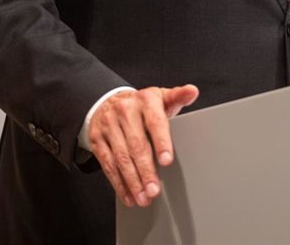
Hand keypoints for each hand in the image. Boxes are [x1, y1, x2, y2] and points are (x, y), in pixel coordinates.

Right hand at [87, 84, 199, 207]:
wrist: (108, 102)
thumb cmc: (142, 105)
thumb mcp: (160, 97)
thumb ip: (178, 97)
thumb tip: (192, 91)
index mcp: (145, 100)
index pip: (155, 122)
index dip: (161, 142)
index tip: (167, 161)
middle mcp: (125, 111)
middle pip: (136, 145)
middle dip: (146, 170)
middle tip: (154, 190)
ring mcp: (109, 125)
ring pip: (121, 157)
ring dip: (132, 181)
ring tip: (143, 197)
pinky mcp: (97, 139)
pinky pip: (107, 164)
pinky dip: (118, 183)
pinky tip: (128, 195)